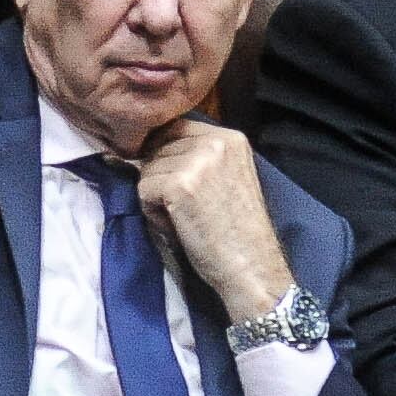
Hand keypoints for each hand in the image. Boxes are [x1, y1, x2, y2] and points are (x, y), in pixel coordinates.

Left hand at [130, 118, 299, 324]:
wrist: (252, 266)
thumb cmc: (237, 232)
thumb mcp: (227, 177)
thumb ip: (199, 157)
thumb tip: (151, 149)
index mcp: (230, 137)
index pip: (176, 128)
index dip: (166, 155)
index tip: (177, 185)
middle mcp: (215, 141)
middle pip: (158, 147)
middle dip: (161, 177)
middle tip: (184, 208)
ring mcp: (197, 161)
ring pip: (147, 169)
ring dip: (155, 196)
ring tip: (183, 218)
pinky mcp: (180, 184)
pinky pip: (143, 189)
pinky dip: (152, 212)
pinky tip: (178, 226)